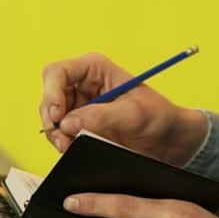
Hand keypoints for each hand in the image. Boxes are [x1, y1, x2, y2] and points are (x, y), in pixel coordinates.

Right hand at [39, 52, 207, 165]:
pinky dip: (61, 142)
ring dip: (56, 134)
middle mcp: (82, 84)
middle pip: (49, 96)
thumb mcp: (133, 114)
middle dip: (52, 119)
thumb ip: (101, 116)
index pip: (58, 72)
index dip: (51, 93)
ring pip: (50, 117)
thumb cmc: (158, 117)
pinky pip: (59, 133)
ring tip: (69, 146)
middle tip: (63, 140)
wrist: (169, 140)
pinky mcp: (79, 125)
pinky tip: (73, 148)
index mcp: (94, 69)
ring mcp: (79, 105)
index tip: (58, 116)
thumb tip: (68, 123)